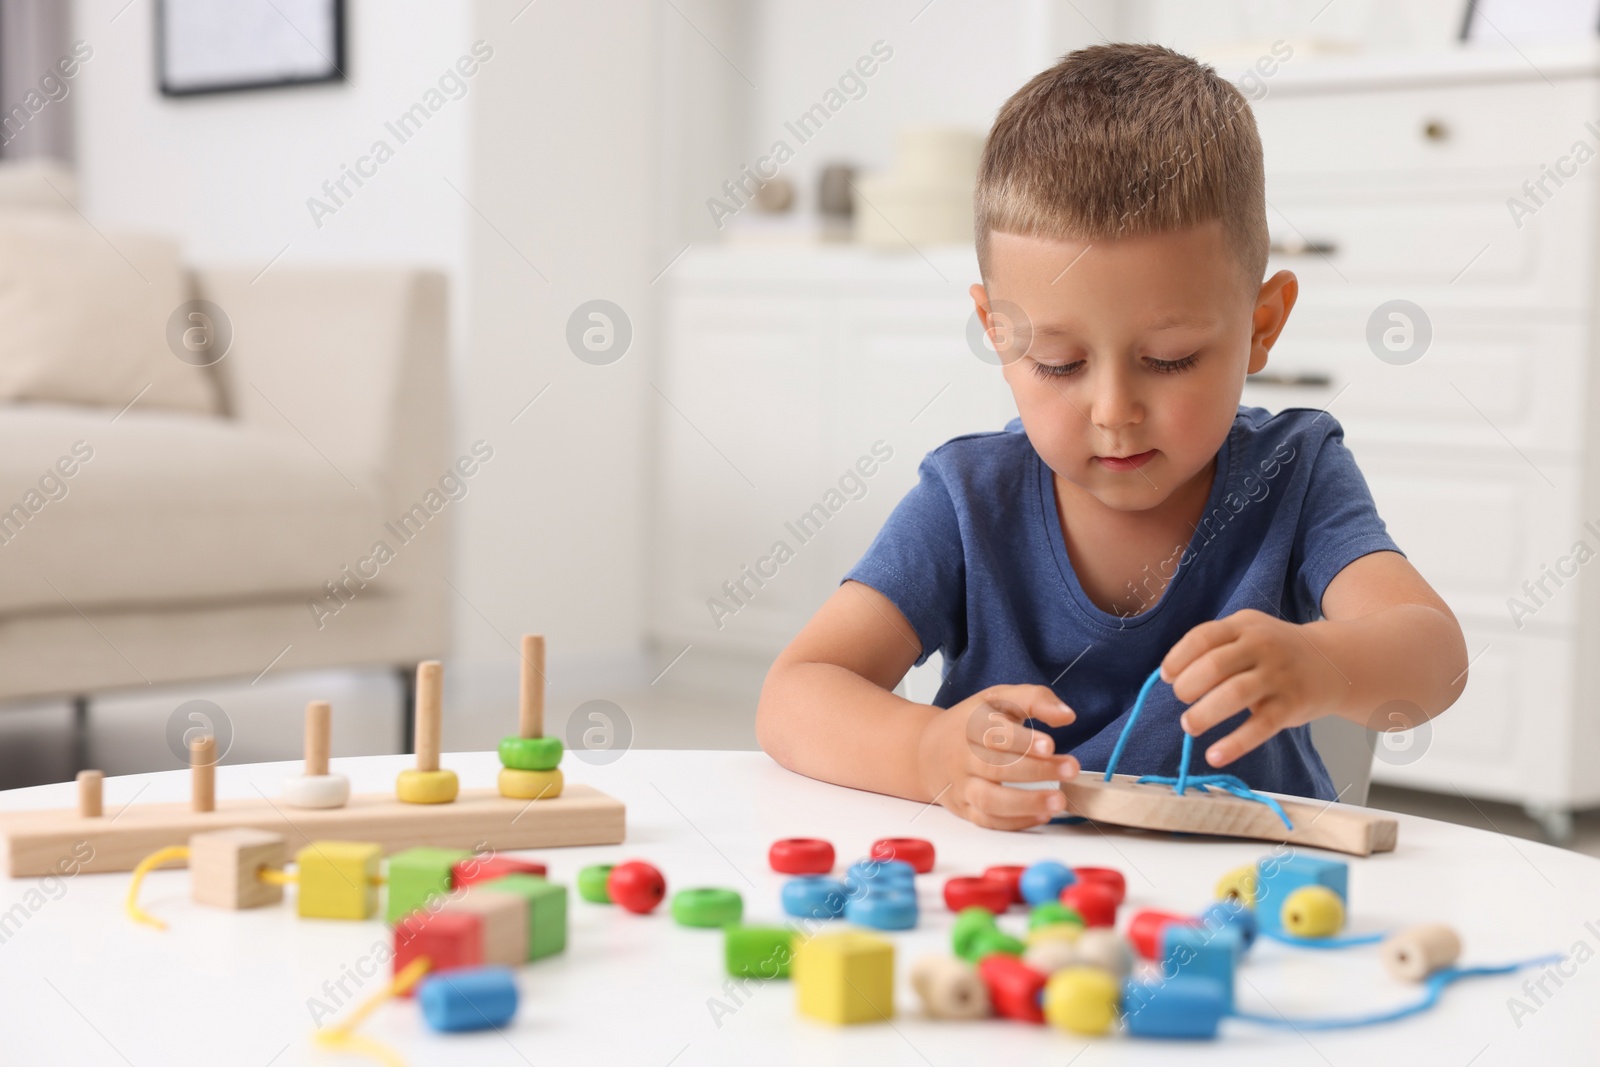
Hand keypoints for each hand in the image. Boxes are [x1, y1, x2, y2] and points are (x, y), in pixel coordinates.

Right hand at [915, 685, 1078, 829]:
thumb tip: (1067, 716)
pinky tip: (1043, 814)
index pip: (993, 733)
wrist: (926, 751)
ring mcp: (962, 786)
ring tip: (1058, 801)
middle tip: (1070, 770)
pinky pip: (988, 820)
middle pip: (995, 767)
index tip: (1050, 746)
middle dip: (1035, 770)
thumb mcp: (997, 699)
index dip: (1022, 741)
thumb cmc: (970, 723)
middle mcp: (963, 757)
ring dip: (1026, 803)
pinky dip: (1016, 822)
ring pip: (989, 799)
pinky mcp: (965, 809)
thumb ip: (1034, 699)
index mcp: (970, 725)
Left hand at [1161, 609, 1346, 767]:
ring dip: (1203, 714)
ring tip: (1189, 725)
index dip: (1178, 658)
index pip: (1202, 637)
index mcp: (1243, 627)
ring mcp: (1278, 676)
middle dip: (1187, 687)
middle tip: (1182, 700)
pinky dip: (1233, 744)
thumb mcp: (1247, 633)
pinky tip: (1213, 755)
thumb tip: (1172, 677)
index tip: (1166, 676)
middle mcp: (1262, 647)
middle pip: (1214, 666)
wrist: (1333, 662)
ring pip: (1233, 695)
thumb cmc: (1275, 651)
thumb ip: (1214, 647)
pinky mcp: (1291, 706)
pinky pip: (1259, 727)